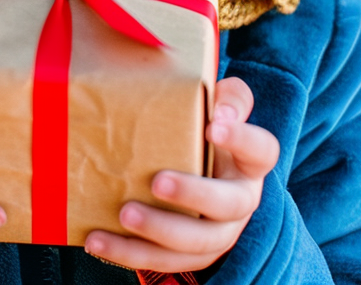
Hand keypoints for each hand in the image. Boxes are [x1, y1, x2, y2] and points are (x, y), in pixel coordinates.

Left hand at [84, 76, 277, 273]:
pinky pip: (163, 262)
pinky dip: (129, 254)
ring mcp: (218, 234)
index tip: (213, 127)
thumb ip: (226, 98)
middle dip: (193, 195)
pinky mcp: (189, 256)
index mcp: (250, 163)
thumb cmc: (201, 133)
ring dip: (158, 233)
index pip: (262, 149)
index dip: (242, 139)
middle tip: (158, 182)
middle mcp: (240, 202)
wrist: (188, 167)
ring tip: (124, 214)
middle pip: (228, 205)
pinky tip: (98, 241)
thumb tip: (220, 111)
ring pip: (197, 245)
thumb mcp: (217, 109)